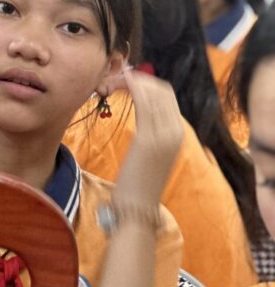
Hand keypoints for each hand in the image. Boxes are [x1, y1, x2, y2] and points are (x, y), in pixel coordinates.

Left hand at [113, 69, 183, 206]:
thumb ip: (150, 132)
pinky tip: (117, 84)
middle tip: (114, 77)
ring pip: (152, 93)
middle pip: (161, 89)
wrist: (137, 208)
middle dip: (138, 79)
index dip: (146, 82)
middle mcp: (175, 131)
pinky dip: (131, 88)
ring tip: (110, 81)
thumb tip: (143, 113)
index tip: (125, 79)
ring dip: (130, 81)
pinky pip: (143, 103)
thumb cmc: (137, 181)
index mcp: (177, 133)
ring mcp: (164, 135)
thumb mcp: (150, 152)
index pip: (166, 95)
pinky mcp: (148, 139)